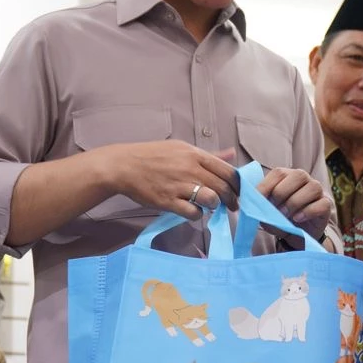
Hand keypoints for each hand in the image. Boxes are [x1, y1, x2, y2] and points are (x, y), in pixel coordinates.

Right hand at [97, 141, 239, 219]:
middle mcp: (190, 169)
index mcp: (194, 154)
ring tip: (210, 207)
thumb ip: (208, 154)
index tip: (239, 192)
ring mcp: (179, 185)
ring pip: (210, 199)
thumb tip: (230, 154)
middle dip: (231, 199)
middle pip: (222, 187)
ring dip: (214, 206)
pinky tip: (193, 212)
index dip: (237, 184)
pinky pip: (192, 212)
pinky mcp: (168, 201)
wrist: (124, 166)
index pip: (227, 170)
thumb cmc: (152, 156)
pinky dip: (197, 215)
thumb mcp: (181, 148)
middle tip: (232, 206)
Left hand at [256, 167, 331, 239]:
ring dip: (295, 202)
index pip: (278, 173)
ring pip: (312, 187)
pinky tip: (297, 219)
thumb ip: (262, 209)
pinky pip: (322, 204)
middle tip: (274, 208)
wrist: (297, 234)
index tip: (257, 200)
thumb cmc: (281, 218)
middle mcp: (304, 180)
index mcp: (287, 176)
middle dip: (282, 192)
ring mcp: (317, 191)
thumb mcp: (268, 214)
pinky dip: (308, 211)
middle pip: (298, 175)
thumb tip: (256, 210)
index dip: (266, 185)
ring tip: (285, 215)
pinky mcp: (326, 205)